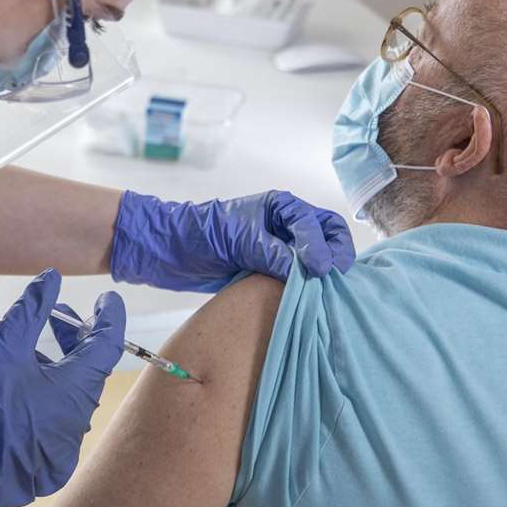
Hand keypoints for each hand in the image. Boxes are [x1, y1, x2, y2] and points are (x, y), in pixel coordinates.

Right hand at [0, 269, 123, 506]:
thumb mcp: (2, 350)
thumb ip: (30, 310)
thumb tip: (51, 280)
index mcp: (75, 390)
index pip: (108, 344)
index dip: (110, 317)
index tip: (107, 300)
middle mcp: (80, 420)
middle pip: (90, 370)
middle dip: (78, 339)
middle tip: (63, 316)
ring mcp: (68, 446)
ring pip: (73, 397)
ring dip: (61, 369)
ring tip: (34, 351)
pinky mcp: (52, 465)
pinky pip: (59, 424)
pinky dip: (49, 401)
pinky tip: (23, 392)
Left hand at [110, 189, 354, 291]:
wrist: (170, 250)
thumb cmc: (201, 233)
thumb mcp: (240, 240)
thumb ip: (274, 254)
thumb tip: (306, 272)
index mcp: (280, 206)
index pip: (315, 223)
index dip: (322, 246)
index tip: (321, 270)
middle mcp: (284, 224)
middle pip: (326, 234)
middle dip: (335, 253)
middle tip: (336, 277)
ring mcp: (278, 246)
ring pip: (314, 257)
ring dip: (323, 271)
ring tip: (328, 291)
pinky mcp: (269, 267)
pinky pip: (297, 275)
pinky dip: (306, 285)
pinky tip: (310, 300)